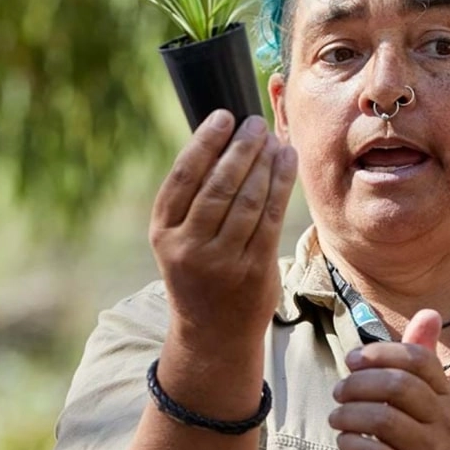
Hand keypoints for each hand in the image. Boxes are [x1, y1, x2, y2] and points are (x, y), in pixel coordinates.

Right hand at [150, 110, 297, 354]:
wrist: (213, 333)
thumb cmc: (198, 272)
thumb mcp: (179, 239)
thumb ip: (194, 198)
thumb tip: (224, 138)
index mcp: (163, 232)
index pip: (183, 177)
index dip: (204, 142)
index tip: (224, 116)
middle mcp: (188, 247)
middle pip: (218, 185)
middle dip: (240, 148)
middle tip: (255, 122)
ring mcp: (221, 261)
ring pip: (248, 199)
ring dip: (264, 162)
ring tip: (273, 138)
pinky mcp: (253, 270)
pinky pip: (271, 218)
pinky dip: (281, 184)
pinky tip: (286, 162)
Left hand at [329, 310, 449, 449]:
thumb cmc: (417, 441)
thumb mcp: (424, 399)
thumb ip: (420, 356)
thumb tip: (430, 312)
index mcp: (443, 395)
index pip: (418, 360)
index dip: (380, 354)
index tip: (352, 361)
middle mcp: (442, 421)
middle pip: (399, 387)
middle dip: (359, 384)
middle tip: (338, 391)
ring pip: (384, 421)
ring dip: (349, 414)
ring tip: (336, 417)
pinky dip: (351, 443)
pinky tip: (344, 440)